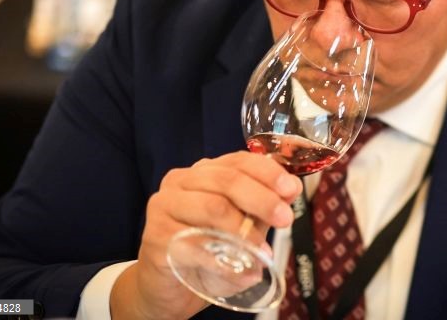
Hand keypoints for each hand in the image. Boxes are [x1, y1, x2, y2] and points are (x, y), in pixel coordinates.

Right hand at [110, 151, 302, 319]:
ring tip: (264, 253)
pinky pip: (195, 243)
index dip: (268, 172)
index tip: (291, 189)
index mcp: (204, 171)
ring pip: (212, 207)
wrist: (168, 287)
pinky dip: (222, 259)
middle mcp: (181, 181)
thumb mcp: (242, 226)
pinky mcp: (155, 236)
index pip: (239, 160)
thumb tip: (292, 190)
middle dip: (262, 199)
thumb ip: (262, 208)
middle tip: (285, 219)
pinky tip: (240, 271)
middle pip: (227, 180)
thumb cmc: (207, 250)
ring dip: (244, 232)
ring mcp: (164, 205)